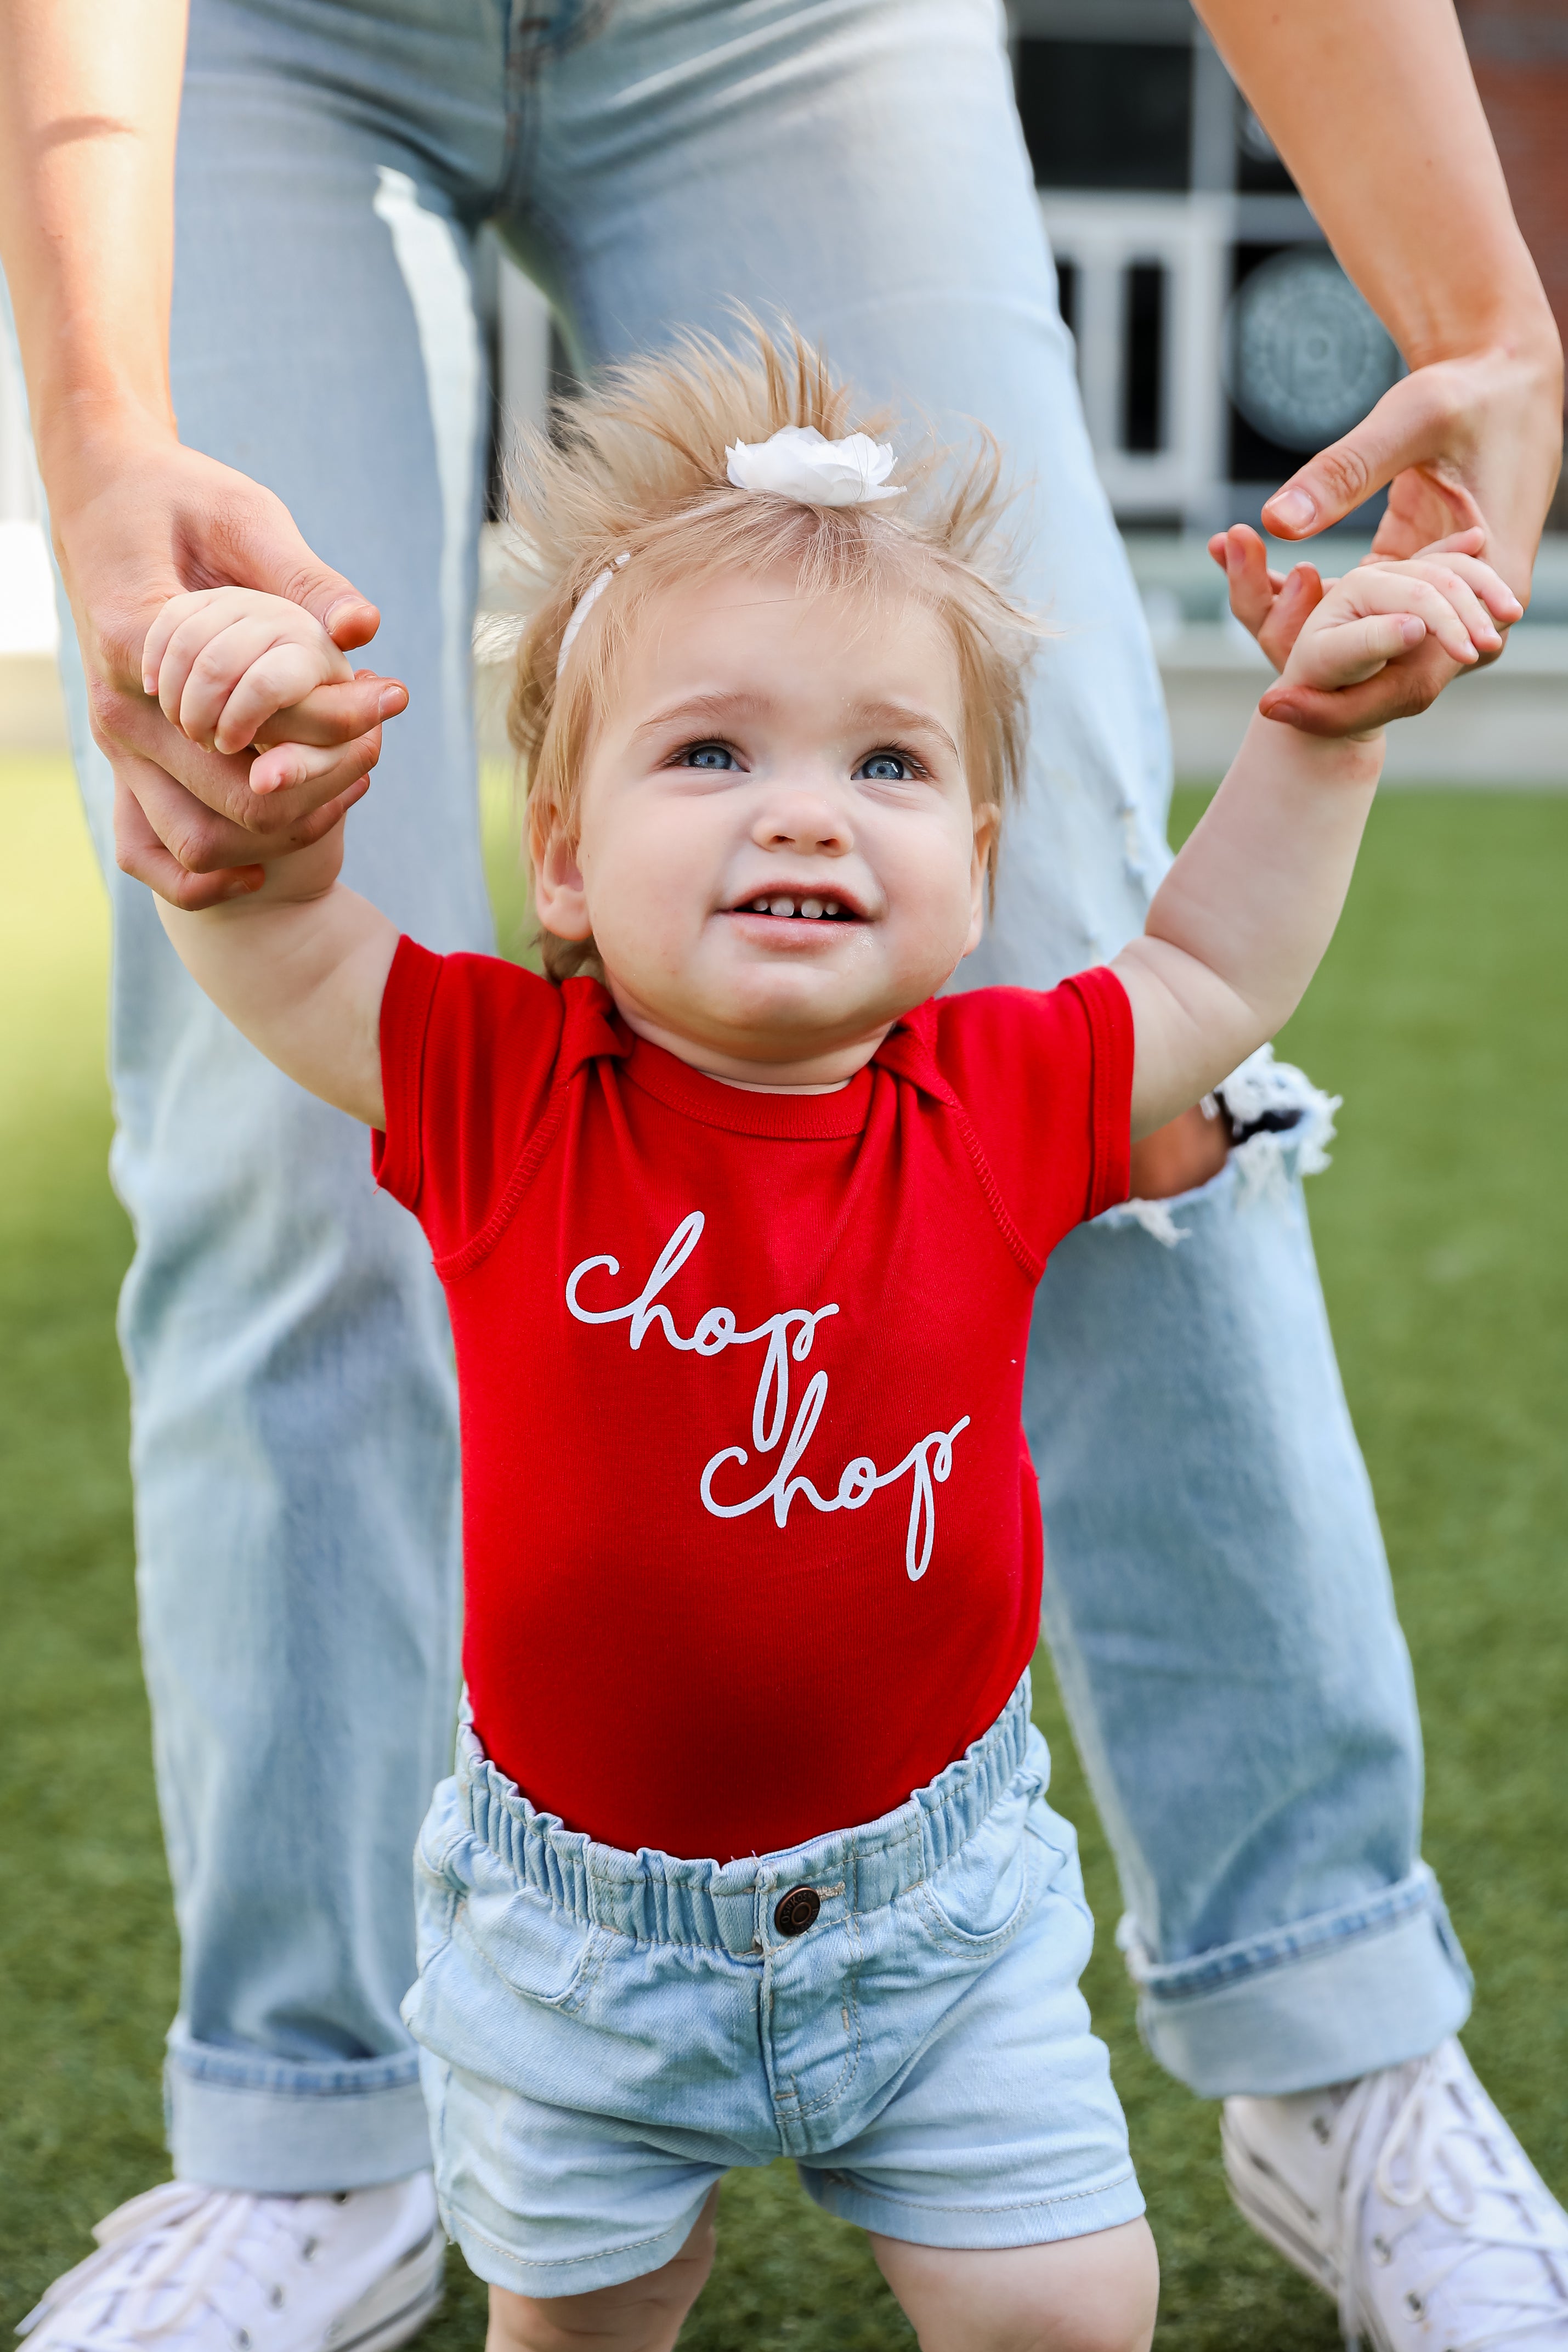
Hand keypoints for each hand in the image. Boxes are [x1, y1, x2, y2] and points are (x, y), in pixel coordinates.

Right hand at [48, 423, 408, 907]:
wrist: (101, 495)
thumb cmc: (178, 497)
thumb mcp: (245, 515)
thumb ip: (303, 577)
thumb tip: (364, 629)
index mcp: (139, 639)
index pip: (253, 721)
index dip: (335, 721)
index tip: (390, 695)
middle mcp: (120, 707)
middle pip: (239, 799)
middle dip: (325, 781)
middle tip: (379, 741)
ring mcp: (116, 744)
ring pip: (203, 841)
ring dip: (286, 826)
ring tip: (349, 779)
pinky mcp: (123, 763)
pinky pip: (154, 855)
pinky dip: (213, 876)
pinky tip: (278, 849)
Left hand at [1207, 337, 1560, 733]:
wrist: (1502, 373)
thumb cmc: (1472, 391)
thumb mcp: (1411, 423)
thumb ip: (1346, 472)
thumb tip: (1275, 523)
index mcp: (1488, 583)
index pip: (1413, 676)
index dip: (1344, 702)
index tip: (1275, 704)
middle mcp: (1472, 604)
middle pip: (1385, 674)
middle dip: (1318, 685)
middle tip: (1264, 700)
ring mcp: (1445, 595)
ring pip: (1366, 643)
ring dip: (1298, 625)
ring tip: (1233, 585)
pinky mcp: (1416, 578)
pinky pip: (1358, 606)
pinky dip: (1304, 592)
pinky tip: (1242, 560)